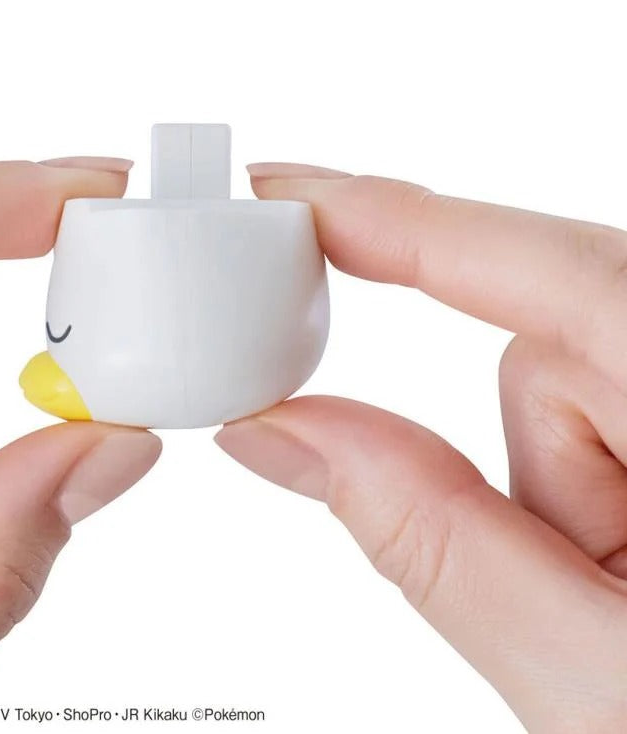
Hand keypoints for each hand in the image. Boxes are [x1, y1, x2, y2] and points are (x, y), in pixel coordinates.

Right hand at [216, 163, 626, 732]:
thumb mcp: (589, 677)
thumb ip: (423, 539)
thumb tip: (282, 429)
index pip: (552, 272)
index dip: (397, 217)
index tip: (282, 194)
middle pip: (549, 344)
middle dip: (531, 459)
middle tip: (580, 584)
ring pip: (562, 381)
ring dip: (562, 484)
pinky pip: (588, 405)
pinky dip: (584, 477)